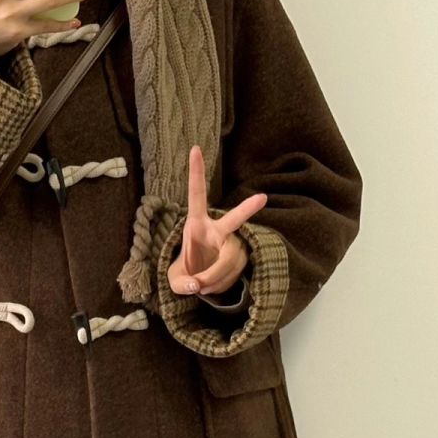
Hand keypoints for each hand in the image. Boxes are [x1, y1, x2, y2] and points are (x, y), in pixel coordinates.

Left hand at [166, 145, 267, 295]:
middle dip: (247, 210)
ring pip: (231, 259)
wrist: (200, 284)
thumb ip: (180, 284)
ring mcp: (232, 242)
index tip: (194, 148)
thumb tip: (196, 285)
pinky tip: (212, 288)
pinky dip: (221, 285)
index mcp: (196, 224)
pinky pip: (235, 272)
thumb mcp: (175, 281)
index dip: (196, 173)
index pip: (197, 195)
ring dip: (215, 278)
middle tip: (262, 198)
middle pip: (234, 221)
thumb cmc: (186, 274)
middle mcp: (217, 228)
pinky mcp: (241, 256)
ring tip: (201, 288)